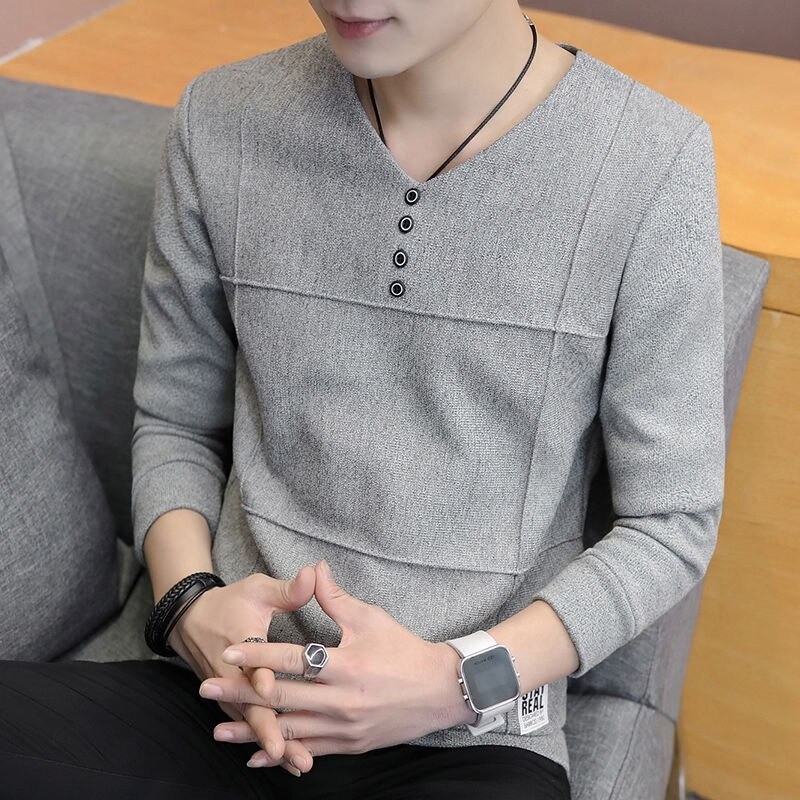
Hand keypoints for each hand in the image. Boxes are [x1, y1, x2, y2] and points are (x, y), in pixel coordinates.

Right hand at [168, 567, 317, 776]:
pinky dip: (265, 742)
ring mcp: (231, 692)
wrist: (192, 619)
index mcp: (241, 642)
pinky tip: (287, 760)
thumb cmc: (233, 603)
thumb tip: (312, 573)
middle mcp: (232, 674)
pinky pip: (250, 725)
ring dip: (271, 743)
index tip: (269, 688)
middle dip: (270, 730)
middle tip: (291, 752)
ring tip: (298, 764)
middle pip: (250, 705)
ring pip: (251, 722)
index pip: (249, 663)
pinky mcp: (233, 702)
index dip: (258, 676)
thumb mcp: (258, 589)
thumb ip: (287, 589)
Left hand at [199, 559, 474, 771]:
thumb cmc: (404, 650)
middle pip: (282, 698)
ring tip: (218, 730)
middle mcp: (342, 700)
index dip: (258, 653)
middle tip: (206, 689)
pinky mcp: (350, 745)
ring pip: (290, 731)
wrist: (440, 691)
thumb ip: (336, 598)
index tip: (229, 649)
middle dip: (241, 694)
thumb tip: (314, 567)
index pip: (292, 658)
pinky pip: (310, 751)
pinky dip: (282, 753)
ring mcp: (345, 727)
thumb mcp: (371, 618)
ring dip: (252, 732)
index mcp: (346, 665)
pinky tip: (257, 757)